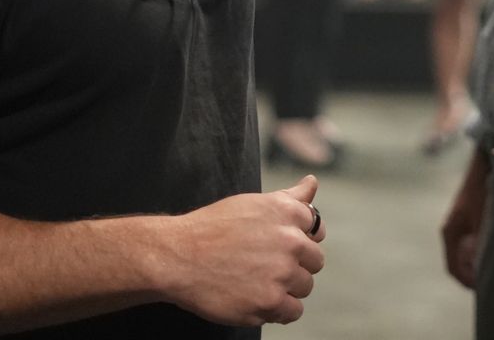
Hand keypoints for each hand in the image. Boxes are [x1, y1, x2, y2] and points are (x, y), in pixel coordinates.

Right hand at [151, 175, 325, 325]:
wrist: (177, 257)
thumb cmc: (212, 228)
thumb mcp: (253, 204)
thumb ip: (289, 197)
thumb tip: (312, 182)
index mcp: (286, 212)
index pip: (317, 230)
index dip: (299, 239)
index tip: (278, 246)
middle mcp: (290, 241)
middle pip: (315, 261)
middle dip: (295, 265)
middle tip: (264, 266)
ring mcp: (280, 274)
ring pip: (304, 287)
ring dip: (286, 288)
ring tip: (256, 282)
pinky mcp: (269, 302)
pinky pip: (293, 312)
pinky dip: (279, 310)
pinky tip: (257, 299)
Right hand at [441, 150, 487, 288]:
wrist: (487, 160)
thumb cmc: (483, 189)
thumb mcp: (483, 218)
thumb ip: (481, 243)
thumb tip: (481, 267)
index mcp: (450, 231)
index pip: (454, 268)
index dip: (467, 282)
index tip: (483, 290)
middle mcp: (453, 229)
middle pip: (460, 262)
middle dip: (474, 274)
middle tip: (492, 283)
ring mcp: (462, 223)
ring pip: (467, 252)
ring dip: (479, 262)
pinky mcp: (471, 216)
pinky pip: (473, 242)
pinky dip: (482, 250)